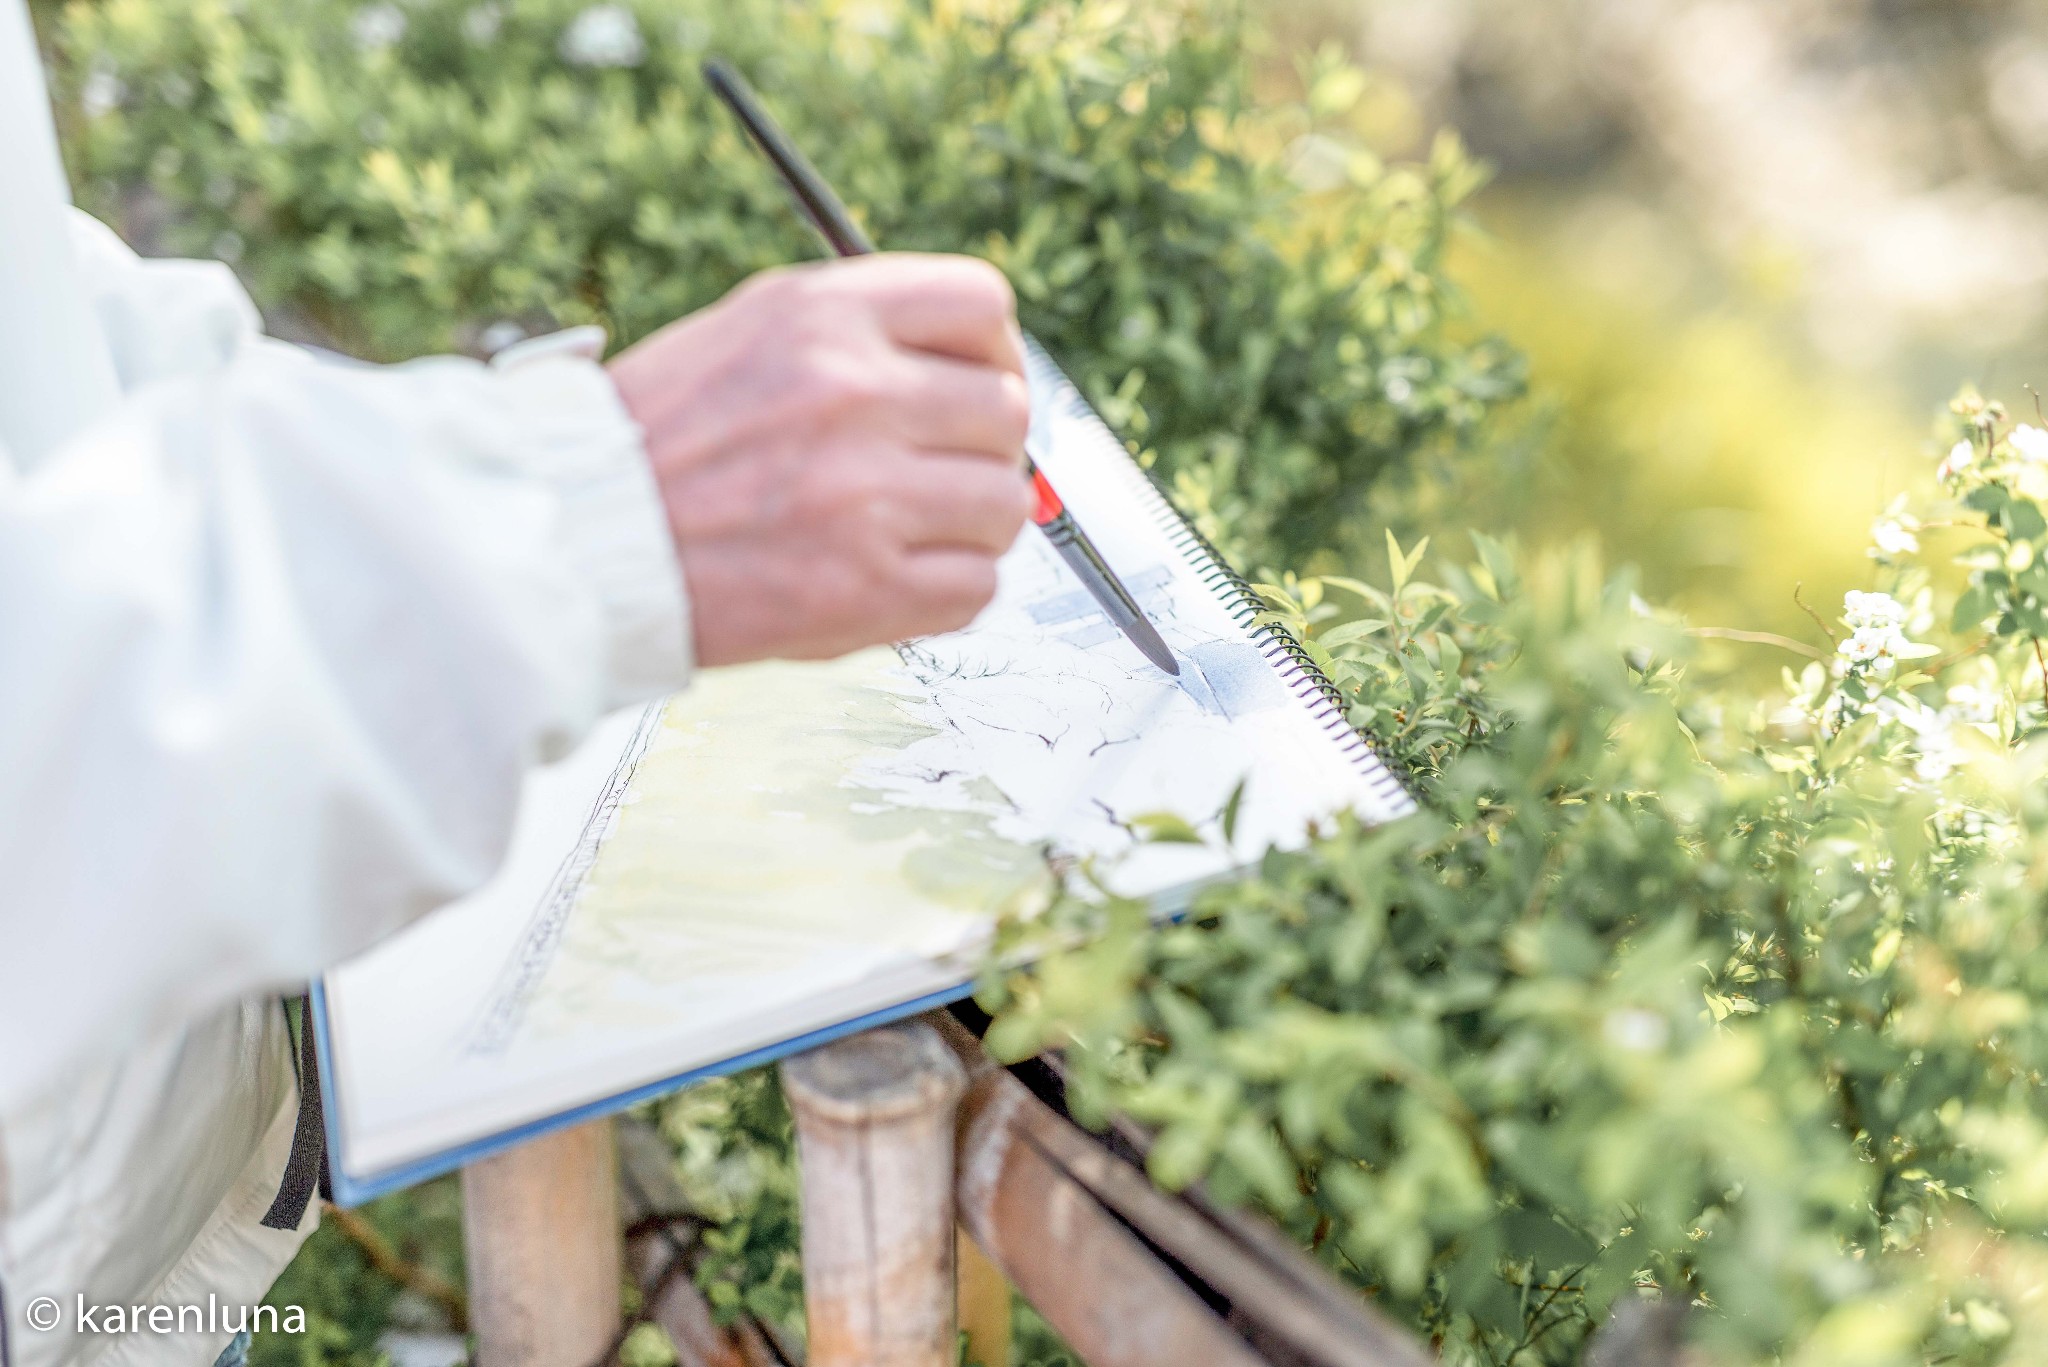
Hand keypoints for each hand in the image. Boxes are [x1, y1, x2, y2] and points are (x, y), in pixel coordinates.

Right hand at [609, 253, 1032, 666]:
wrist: (577, 539)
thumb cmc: (657, 443)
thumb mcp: (749, 333)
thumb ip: (860, 335)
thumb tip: (972, 365)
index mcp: (822, 316)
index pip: (981, 307)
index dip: (992, 352)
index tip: (974, 383)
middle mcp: (851, 394)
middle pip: (1005, 412)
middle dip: (979, 446)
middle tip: (933, 471)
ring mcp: (864, 494)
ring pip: (1003, 505)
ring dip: (969, 525)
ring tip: (907, 531)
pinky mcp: (865, 588)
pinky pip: (977, 587)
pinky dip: (946, 592)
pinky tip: (891, 579)